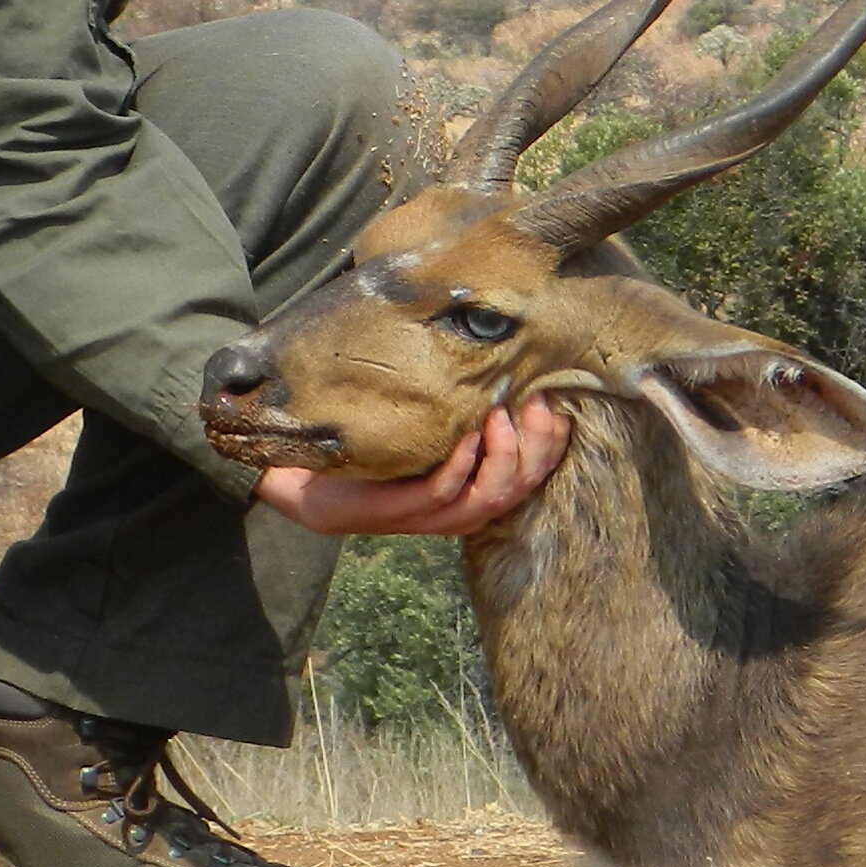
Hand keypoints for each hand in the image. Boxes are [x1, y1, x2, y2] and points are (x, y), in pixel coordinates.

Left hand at [256, 398, 568, 538]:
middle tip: (531, 398)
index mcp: (480, 487)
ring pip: (492, 495)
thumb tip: (496, 350)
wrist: (312, 480)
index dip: (553, 437)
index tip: (550, 393)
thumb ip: (462, 402)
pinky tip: (464, 434)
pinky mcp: (402, 513)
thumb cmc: (377, 445)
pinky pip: (443, 492)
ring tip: (498, 411)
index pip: (538, 470)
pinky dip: (460, 464)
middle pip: (524, 483)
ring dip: (502, 452)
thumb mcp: (428, 422)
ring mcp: (435, 515)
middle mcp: (466, 508)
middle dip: (537, 442)